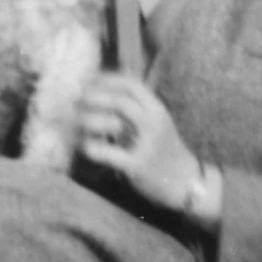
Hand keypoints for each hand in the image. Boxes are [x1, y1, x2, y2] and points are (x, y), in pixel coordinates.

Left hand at [77, 73, 200, 214]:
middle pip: (120, 100)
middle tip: (75, 99)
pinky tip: (85, 147)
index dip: (107, 79)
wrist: (186, 182)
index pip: (131, 84)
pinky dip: (92, 148)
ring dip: (89, 120)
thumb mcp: (157, 123)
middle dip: (94, 97)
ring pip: (114, 122)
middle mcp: (153, 123)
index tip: (88, 80)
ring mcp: (147, 144)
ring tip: (77, 122)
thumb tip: (105, 93)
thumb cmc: (165, 150)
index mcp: (157, 110)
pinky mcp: (138, 165)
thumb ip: (136, 110)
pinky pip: (109, 153)